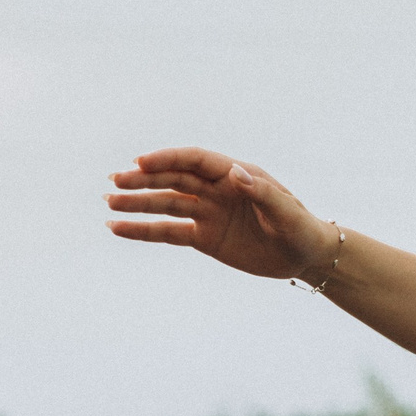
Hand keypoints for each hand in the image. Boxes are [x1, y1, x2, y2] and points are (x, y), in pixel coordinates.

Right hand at [106, 148, 334, 280]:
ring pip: (166, 203)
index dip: (168, 158)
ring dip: (137, 203)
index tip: (140, 162)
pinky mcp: (203, 237)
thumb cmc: (301, 228)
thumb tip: (234, 172)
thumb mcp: (286, 212)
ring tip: (109, 203)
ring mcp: (208, 213)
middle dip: (144, 179)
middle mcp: (218, 190)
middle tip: (114, 182)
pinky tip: (116, 229)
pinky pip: (168, 231)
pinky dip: (143, 230)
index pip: (196, 161)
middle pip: (174, 179)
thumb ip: (261, 192)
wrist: (306, 257)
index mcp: (238, 175)